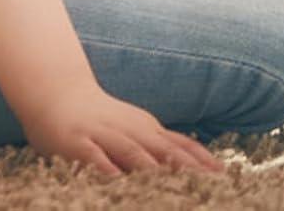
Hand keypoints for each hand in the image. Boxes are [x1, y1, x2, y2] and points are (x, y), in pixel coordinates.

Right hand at [20, 83, 222, 175]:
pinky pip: (94, 157)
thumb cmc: (101, 119)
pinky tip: (117, 182)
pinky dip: (107, 169)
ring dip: (152, 171)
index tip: (223, 175)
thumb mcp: (135, 130)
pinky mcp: (78, 142)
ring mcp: (105, 134)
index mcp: (147, 129)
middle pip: (164, 151)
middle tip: (207, 186)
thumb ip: (157, 148)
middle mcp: (132, 130)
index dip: (201, 160)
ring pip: (133, 153)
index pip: (180, 145)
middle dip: (186, 169)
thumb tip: (189, 168)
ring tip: (172, 188)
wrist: (60, 94)